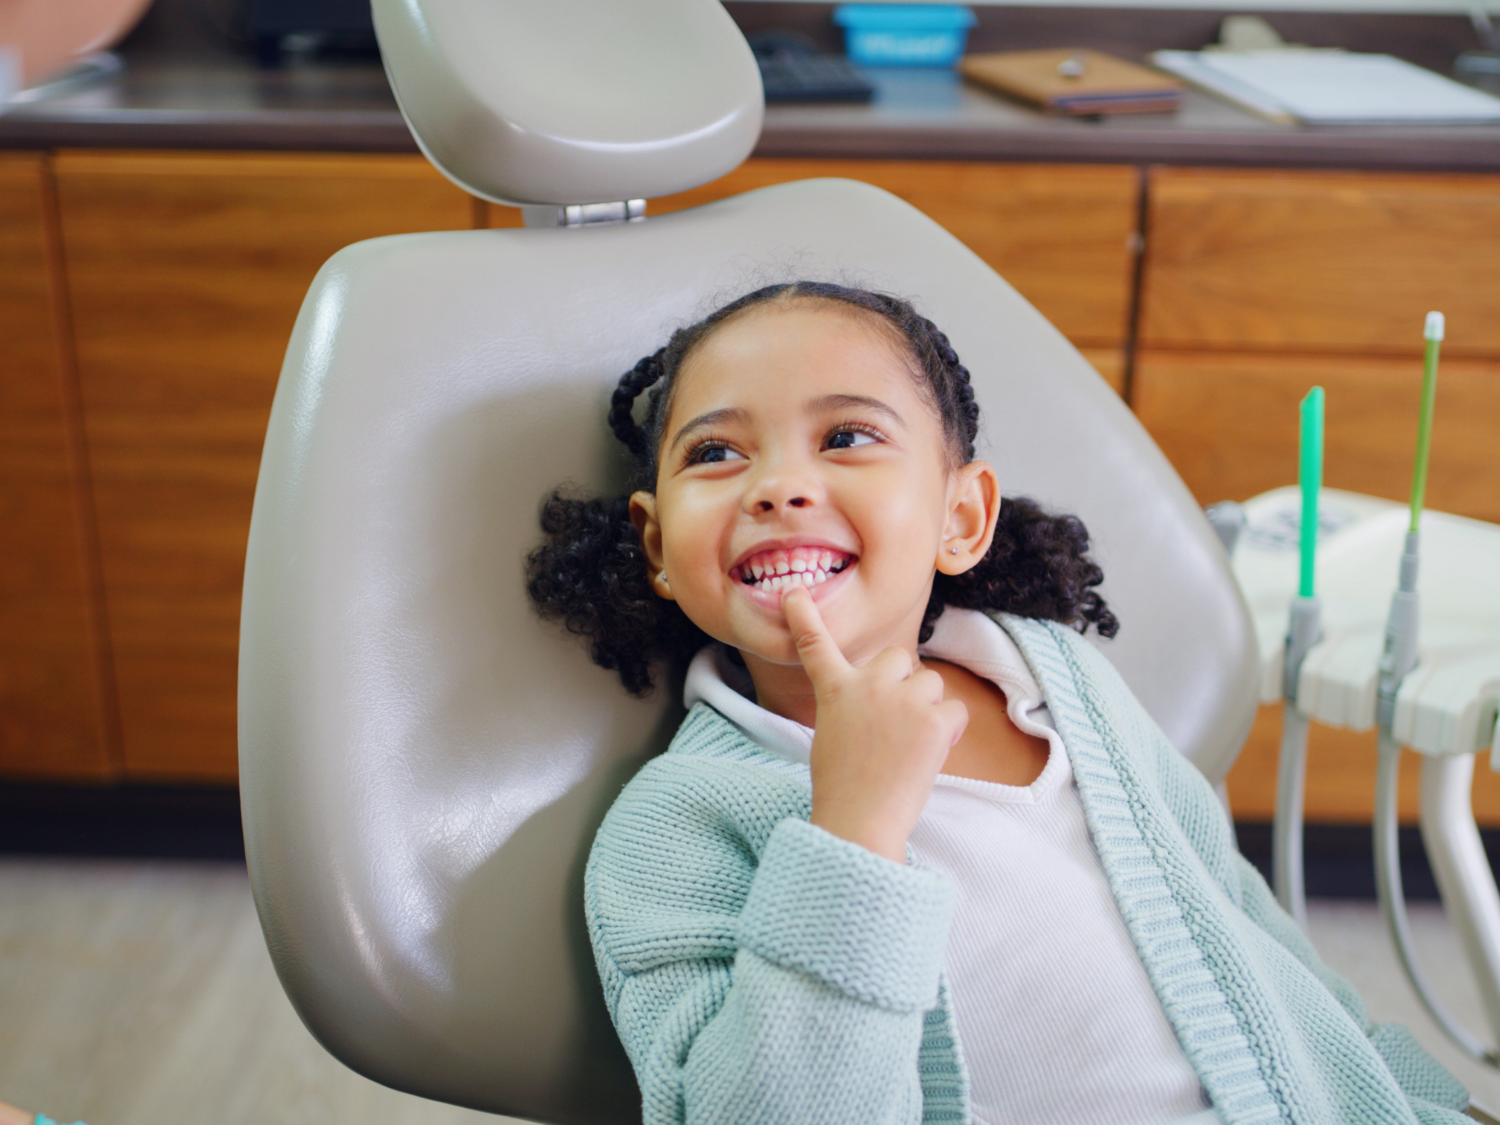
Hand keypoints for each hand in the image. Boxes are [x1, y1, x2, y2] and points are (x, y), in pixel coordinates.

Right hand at [782, 586, 967, 862]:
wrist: (860, 820)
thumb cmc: (845, 787)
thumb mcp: (833, 736)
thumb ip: (853, 706)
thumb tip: (886, 702)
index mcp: (835, 691)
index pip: (817, 646)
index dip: (804, 617)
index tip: (794, 592)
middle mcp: (867, 686)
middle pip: (899, 657)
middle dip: (905, 681)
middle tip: (897, 718)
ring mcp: (902, 699)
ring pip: (931, 683)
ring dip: (927, 708)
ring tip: (910, 745)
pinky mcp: (933, 720)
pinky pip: (955, 710)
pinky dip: (949, 732)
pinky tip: (930, 754)